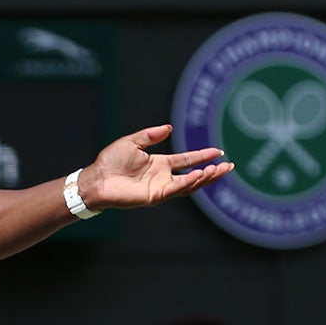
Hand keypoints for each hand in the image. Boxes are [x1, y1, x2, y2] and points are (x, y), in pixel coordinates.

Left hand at [77, 126, 232, 210]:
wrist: (96, 178)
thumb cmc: (110, 161)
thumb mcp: (133, 142)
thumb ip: (151, 135)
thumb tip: (169, 128)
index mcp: (159, 164)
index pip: (187, 160)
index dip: (203, 156)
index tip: (219, 151)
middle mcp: (163, 177)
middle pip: (194, 175)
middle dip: (212, 171)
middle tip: (229, 166)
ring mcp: (160, 188)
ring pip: (189, 185)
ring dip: (205, 178)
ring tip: (220, 170)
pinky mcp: (154, 196)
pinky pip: (176, 189)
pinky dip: (189, 182)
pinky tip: (200, 175)